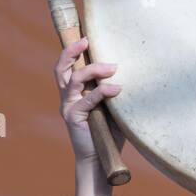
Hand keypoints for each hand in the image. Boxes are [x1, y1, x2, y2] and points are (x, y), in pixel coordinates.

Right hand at [55, 36, 125, 166]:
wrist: (99, 160)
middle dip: (71, 51)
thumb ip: (115, 91)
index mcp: (75, 92)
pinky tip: (116, 89)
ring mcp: (68, 106)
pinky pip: (86, 100)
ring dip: (92, 69)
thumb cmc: (109, 132)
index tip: (86, 34)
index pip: (69, 66)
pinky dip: (102, 92)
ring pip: (73, 80)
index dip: (73, 49)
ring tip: (112, 67)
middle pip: (62, 68)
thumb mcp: (113, 107)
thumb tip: (134, 71)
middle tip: (87, 39)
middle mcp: (68, 97)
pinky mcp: (73, 117)